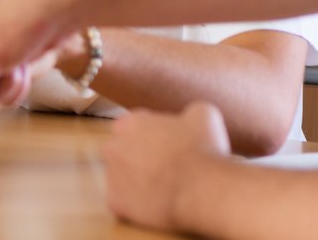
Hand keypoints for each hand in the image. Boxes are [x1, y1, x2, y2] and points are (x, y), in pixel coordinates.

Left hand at [103, 103, 229, 229]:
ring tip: (162, 188)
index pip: (133, 127)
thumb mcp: (205, 115)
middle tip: (164, 169)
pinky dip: (135, 205)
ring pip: (120, 177)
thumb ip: (189, 112)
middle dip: (138, 158)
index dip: (151, 137)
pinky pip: (121, 203)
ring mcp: (112, 175)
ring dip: (135, 181)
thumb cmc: (205, 149)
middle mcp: (114, 146)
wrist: (203, 189)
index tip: (168, 148)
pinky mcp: (116, 202)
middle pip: (121, 151)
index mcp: (131, 122)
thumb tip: (188, 119)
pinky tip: (155, 205)